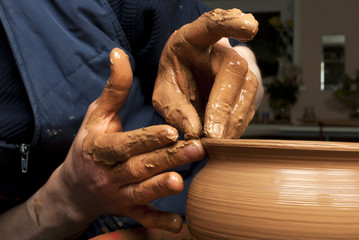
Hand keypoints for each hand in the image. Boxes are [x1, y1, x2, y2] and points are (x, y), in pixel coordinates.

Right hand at [57, 48, 204, 233]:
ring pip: (141, 192)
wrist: (73, 187)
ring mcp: (116, 196)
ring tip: (182, 180)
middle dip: (167, 159)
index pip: (124, 145)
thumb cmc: (88, 145)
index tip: (170, 131)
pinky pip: (142, 218)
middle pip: (138, 167)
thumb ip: (112, 88)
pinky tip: (178, 225)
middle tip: (196, 149)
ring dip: (161, 187)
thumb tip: (119, 53)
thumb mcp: (96, 116)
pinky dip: (158, 223)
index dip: (145, 139)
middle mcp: (107, 175)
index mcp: (98, 150)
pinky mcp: (126, 211)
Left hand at [152, 8, 258, 138]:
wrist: (192, 80)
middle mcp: (223, 51)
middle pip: (233, 70)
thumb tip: (193, 131)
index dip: (232, 24)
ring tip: (215, 141)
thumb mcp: (164, 91)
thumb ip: (174, 108)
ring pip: (246, 91)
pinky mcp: (248, 89)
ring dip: (232, 121)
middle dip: (223, 105)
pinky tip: (224, 138)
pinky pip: (249, 108)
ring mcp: (241, 69)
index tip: (250, 27)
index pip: (213, 24)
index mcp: (195, 38)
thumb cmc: (177, 79)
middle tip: (211, 134)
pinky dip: (236, 126)